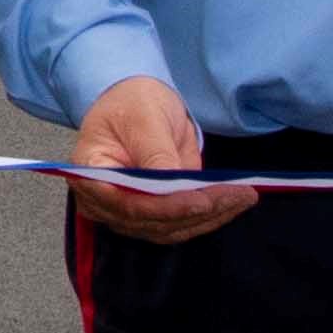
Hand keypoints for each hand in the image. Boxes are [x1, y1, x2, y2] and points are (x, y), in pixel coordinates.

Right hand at [62, 74, 254, 245]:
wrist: (137, 105)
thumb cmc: (133, 103)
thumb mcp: (145, 117)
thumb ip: (156, 154)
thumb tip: (174, 188)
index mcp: (89, 172)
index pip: (125, 202)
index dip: (165, 207)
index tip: (202, 201)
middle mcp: (103, 201)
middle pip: (150, 221)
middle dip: (197, 212)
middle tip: (238, 195)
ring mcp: (126, 212)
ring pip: (169, 229)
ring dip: (209, 217)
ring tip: (243, 197)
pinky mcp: (150, 215)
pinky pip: (178, 225)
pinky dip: (208, 218)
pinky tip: (233, 203)